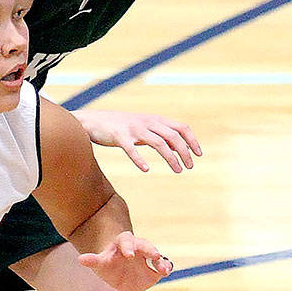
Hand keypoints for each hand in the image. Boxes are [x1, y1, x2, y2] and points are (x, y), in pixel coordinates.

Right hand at [74, 108, 200, 173]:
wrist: (93, 121)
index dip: (192, 140)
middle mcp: (147, 122)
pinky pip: (131, 149)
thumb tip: (177, 147)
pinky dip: (139, 160)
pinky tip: (146, 169)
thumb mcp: (143, 128)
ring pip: (158, 143)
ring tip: (178, 170)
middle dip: (185, 152)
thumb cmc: (120, 127)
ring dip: (171, 158)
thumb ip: (159, 135)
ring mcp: (133, 129)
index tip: (198, 155)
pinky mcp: (119, 137)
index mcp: (155, 120)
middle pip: (173, 136)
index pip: (181, 127)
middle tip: (189, 167)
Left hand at [77, 232, 172, 290]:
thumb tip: (80, 259)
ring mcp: (148, 258)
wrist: (118, 274)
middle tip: (155, 255)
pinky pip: (163, 266)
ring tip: (163, 269)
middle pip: (145, 245)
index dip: (128, 247)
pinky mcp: (155, 270)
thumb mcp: (100, 263)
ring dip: (161, 262)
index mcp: (124, 243)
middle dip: (150, 249)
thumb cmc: (108, 264)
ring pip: (157, 256)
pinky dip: (166, 268)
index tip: (129, 255)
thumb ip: (92, 260)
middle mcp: (138, 248)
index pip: (126, 241)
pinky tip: (166, 272)